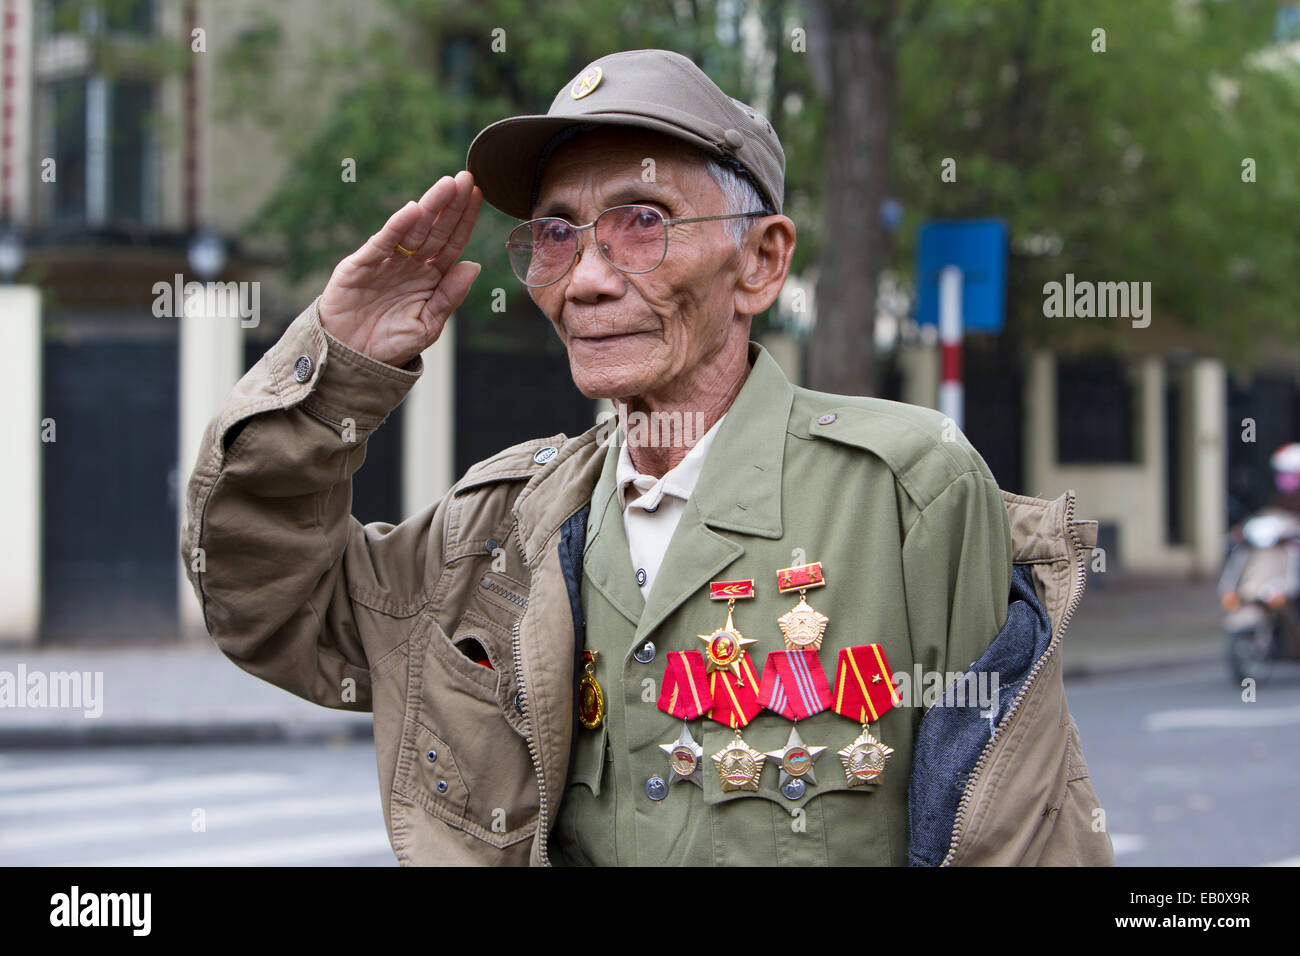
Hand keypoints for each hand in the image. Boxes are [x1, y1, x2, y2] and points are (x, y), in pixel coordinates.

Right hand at [319, 170, 482, 367]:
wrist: (351, 359)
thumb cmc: (390, 344)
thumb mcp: (428, 325)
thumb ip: (449, 297)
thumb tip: (475, 265)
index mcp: (431, 277)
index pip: (452, 243)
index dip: (465, 220)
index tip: (478, 195)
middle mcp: (411, 264)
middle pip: (436, 229)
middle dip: (451, 204)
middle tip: (466, 178)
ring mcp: (387, 261)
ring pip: (413, 229)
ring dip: (430, 207)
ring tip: (447, 185)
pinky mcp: (362, 264)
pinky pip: (383, 242)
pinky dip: (397, 227)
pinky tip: (413, 210)